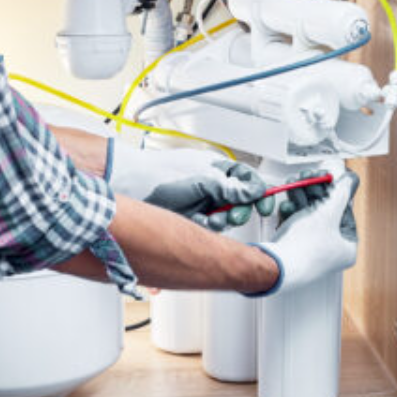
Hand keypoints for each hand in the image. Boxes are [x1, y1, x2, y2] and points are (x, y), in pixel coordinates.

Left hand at [107, 139, 267, 230]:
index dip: (260, 191)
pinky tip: (197, 222)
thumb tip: (255, 191)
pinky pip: (209, 228)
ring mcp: (203, 203)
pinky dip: (206, 227)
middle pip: (240, 202)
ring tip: (210, 218)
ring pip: (226, 218)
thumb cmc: (162, 174)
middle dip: (238, 210)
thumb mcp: (203, 180)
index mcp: (218, 169)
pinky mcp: (192, 219)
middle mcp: (212, 185)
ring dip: (221, 220)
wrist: (132, 187)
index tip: (264, 203)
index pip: (248, 180)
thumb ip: (231, 188)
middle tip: (233, 213)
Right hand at [250, 169, 358, 295]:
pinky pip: (295, 225)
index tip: (329, 181)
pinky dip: (292, 212)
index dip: (337, 194)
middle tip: (310, 179)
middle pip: (326, 213)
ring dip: (301, 199)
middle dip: (315, 193)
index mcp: (346, 248)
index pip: (346, 214)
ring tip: (295, 185)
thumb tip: (351, 181)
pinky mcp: (293, 248)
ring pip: (308, 217)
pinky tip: (287, 204)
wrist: (276, 265)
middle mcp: (330, 252)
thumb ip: (341, 193)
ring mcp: (311, 251)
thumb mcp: (328, 213)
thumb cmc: (305, 246)